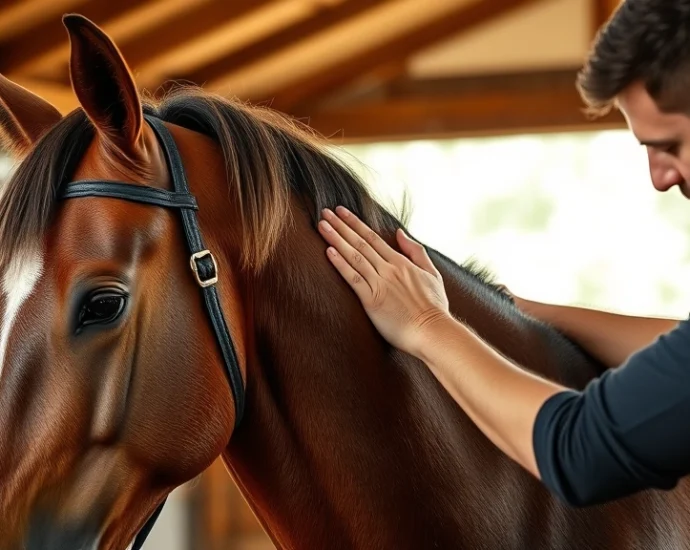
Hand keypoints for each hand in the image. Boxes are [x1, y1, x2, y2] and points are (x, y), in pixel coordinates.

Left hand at [318, 206, 450, 356]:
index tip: (341, 212)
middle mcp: (388, 269)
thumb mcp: (432, 273)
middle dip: (340, 226)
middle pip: (360, 243)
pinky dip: (341, 264)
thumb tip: (399, 232)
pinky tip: (329, 252)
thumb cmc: (434, 308)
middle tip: (324, 212)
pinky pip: (353, 279)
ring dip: (336, 240)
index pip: (372, 238)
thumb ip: (415, 251)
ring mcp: (379, 284)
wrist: (432, 332)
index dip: (354, 223)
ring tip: (322, 226)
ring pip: (354, 256)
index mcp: (401, 262)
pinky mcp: (372, 301)